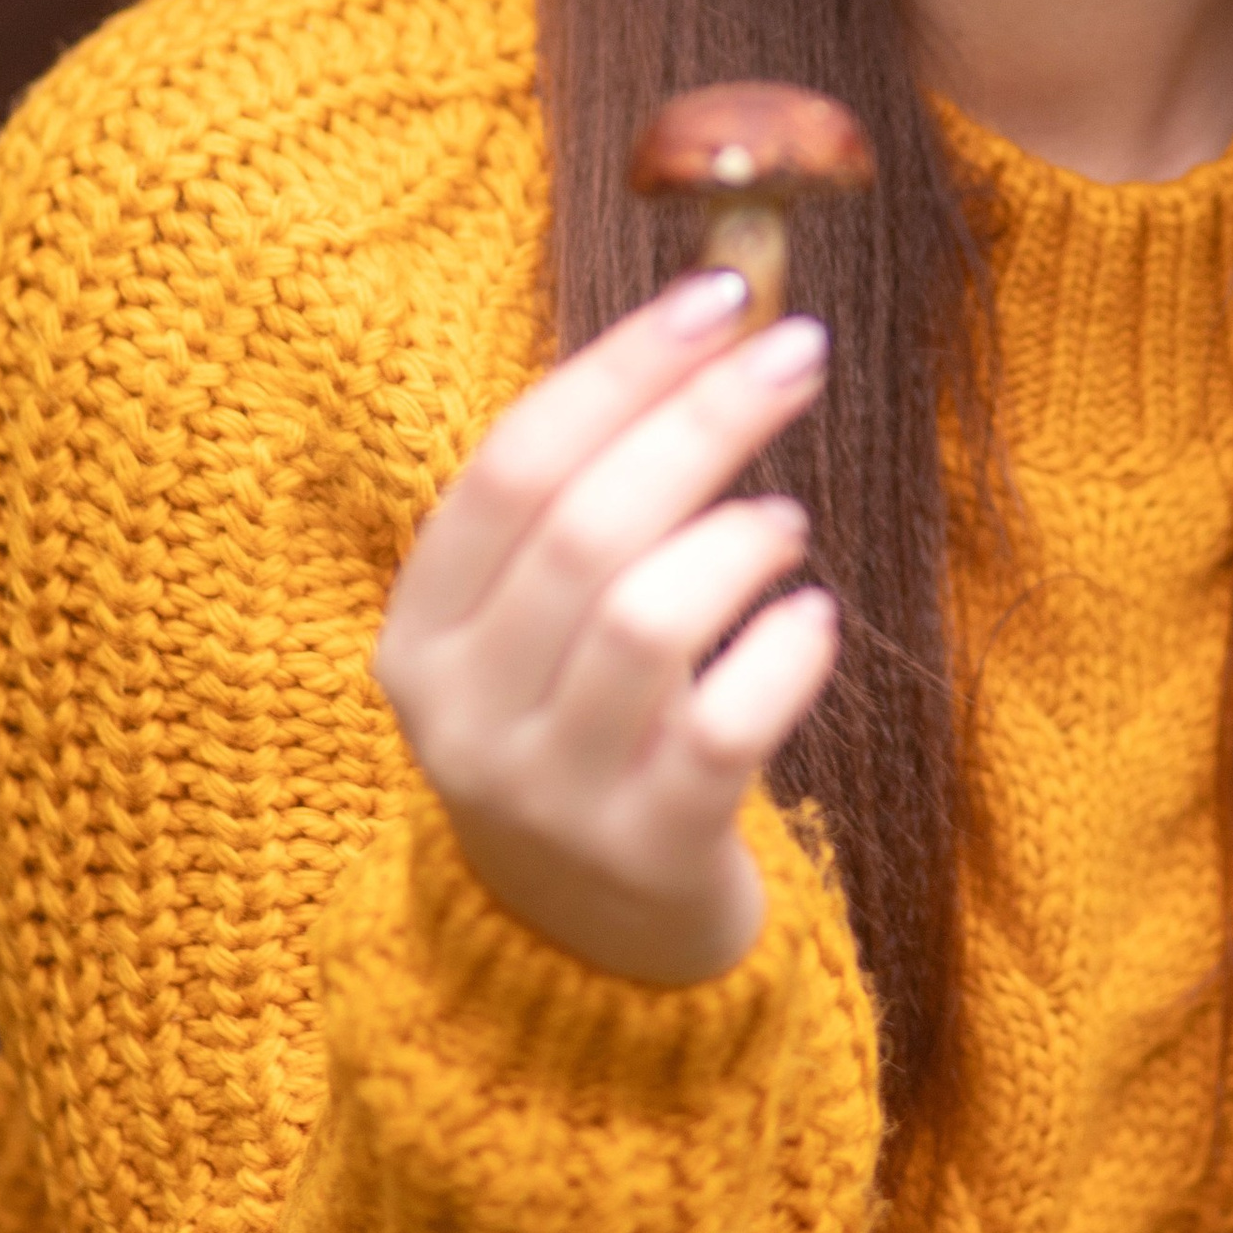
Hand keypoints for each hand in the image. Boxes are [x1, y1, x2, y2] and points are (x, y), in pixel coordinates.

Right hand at [374, 271, 838, 982]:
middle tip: (800, 354)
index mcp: (419, 632)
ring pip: (646, 620)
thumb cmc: (582, 724)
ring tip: (785, 526)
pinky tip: (813, 622)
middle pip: (587, 527)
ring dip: (737, 541)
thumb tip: (713, 317)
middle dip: (705, 420)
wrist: (580, 940)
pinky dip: (784, 654)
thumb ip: (587, 494)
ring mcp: (549, 793)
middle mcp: (463, 714)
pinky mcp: (646, 852)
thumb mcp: (533, 624)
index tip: (721, 292)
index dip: (621, 367)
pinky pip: (725, 728)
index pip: (512, 463)